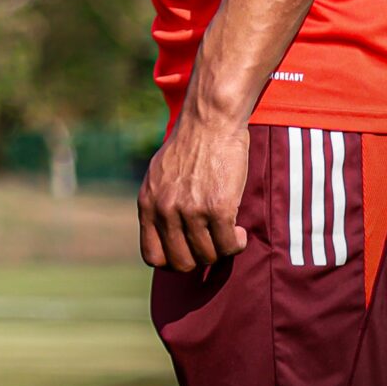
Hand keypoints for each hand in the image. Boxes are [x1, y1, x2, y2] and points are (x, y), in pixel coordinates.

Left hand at [140, 116, 250, 272]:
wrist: (209, 121)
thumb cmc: (189, 148)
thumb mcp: (159, 176)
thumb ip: (158, 204)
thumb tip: (164, 235)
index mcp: (147, 204)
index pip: (153, 256)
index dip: (172, 261)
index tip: (188, 251)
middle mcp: (165, 210)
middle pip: (181, 263)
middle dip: (199, 259)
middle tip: (211, 243)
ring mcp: (191, 211)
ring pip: (208, 256)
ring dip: (221, 249)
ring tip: (228, 232)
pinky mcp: (218, 208)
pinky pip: (229, 245)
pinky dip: (237, 243)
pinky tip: (239, 230)